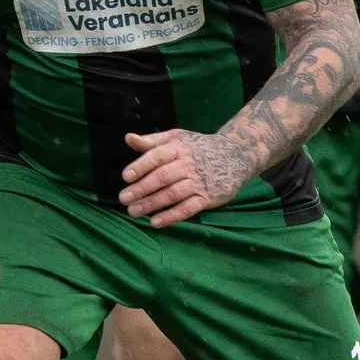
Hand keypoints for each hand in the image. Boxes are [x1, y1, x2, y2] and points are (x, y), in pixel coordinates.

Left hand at [120, 128, 253, 227]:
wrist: (235, 156)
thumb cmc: (198, 147)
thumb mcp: (177, 138)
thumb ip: (151, 141)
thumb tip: (128, 138)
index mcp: (178, 148)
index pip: (158, 156)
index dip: (141, 166)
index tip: (126, 177)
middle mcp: (188, 164)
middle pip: (162, 177)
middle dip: (142, 189)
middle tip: (124, 198)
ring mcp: (198, 182)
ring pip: (173, 194)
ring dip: (152, 204)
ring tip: (133, 211)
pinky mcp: (207, 197)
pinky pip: (188, 208)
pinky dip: (172, 216)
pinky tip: (156, 222)